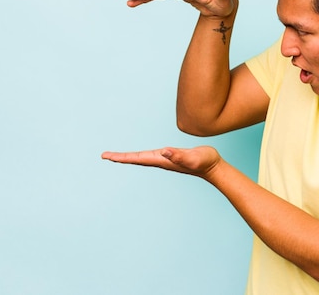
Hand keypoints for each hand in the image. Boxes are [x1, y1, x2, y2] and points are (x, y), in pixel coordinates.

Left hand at [101, 145, 221, 177]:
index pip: (137, 158)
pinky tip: (139, 155)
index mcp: (162, 160)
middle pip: (136, 159)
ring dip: (128, 158)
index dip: (122, 157)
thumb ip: (179, 155)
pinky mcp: (170, 157)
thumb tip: (164, 151)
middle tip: (104, 156)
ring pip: (142, 159)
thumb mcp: (193, 157)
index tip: (107, 156)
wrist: (214, 168)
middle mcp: (161, 161)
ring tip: (116, 156)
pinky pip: (150, 156)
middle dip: (120, 158)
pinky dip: (140, 155)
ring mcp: (165, 160)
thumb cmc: (205, 162)